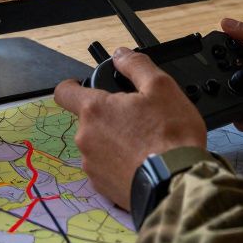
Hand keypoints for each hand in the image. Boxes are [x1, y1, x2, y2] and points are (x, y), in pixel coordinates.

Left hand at [54, 47, 207, 207]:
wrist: (178, 184)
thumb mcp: (161, 87)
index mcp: (95, 111)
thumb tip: (121, 55)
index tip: (82, 85)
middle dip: (109, 116)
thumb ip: (136, 66)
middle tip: (137, 118)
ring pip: (98, 145)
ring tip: (144, 143)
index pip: (64, 92)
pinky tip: (142, 163)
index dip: (72, 85)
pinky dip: (120, 163)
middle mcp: (86, 139)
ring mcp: (93, 166)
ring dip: (115, 141)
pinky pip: (107, 168)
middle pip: (89, 120)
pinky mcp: (103, 187)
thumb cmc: (170, 137)